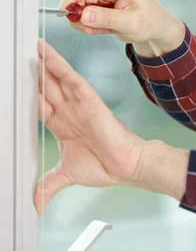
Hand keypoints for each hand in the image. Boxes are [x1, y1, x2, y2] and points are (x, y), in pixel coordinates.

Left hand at [36, 38, 143, 212]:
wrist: (125, 166)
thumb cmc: (104, 166)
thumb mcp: (66, 175)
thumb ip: (48, 184)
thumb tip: (36, 203)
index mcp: (63, 125)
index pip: (40, 105)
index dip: (28, 93)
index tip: (15, 82)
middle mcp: (69, 112)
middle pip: (46, 88)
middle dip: (34, 73)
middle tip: (21, 55)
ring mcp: (79, 104)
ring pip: (57, 79)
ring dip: (45, 63)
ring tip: (33, 47)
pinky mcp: (90, 101)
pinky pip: (72, 80)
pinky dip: (59, 67)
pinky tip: (48, 56)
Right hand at [59, 0, 184, 56]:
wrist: (157, 28)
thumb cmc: (150, 23)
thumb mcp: (130, 23)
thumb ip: (106, 18)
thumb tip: (82, 15)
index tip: (62, 12)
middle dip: (80, 13)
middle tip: (86, 29)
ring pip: (81, 4)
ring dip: (86, 21)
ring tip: (103, 30)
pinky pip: (85, 11)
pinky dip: (90, 23)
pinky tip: (104, 28)